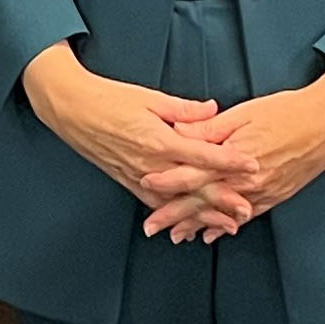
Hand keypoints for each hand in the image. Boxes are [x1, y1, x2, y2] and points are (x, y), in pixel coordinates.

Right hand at [22, 45, 251, 224]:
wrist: (73, 111)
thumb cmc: (109, 99)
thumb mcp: (150, 97)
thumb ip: (184, 109)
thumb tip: (212, 111)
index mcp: (159, 139)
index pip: (202, 154)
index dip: (229, 161)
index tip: (251, 164)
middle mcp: (150, 164)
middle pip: (194, 186)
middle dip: (222, 200)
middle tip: (246, 209)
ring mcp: (139, 177)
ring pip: (177, 202)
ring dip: (202, 215)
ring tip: (226, 225)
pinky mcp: (129, 182)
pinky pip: (156, 205)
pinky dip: (175, 216)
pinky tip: (189, 226)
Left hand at [160, 69, 324, 240]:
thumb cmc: (286, 112)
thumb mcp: (244, 113)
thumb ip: (209, 128)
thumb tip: (178, 130)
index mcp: (235, 157)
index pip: (194, 173)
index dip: (168, 180)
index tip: (145, 184)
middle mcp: (247, 181)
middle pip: (203, 201)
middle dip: (175, 215)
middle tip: (151, 227)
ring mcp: (262, 192)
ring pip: (222, 214)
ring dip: (197, 225)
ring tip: (176, 236)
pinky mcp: (274, 196)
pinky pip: (245, 217)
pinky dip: (225, 225)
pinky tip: (211, 233)